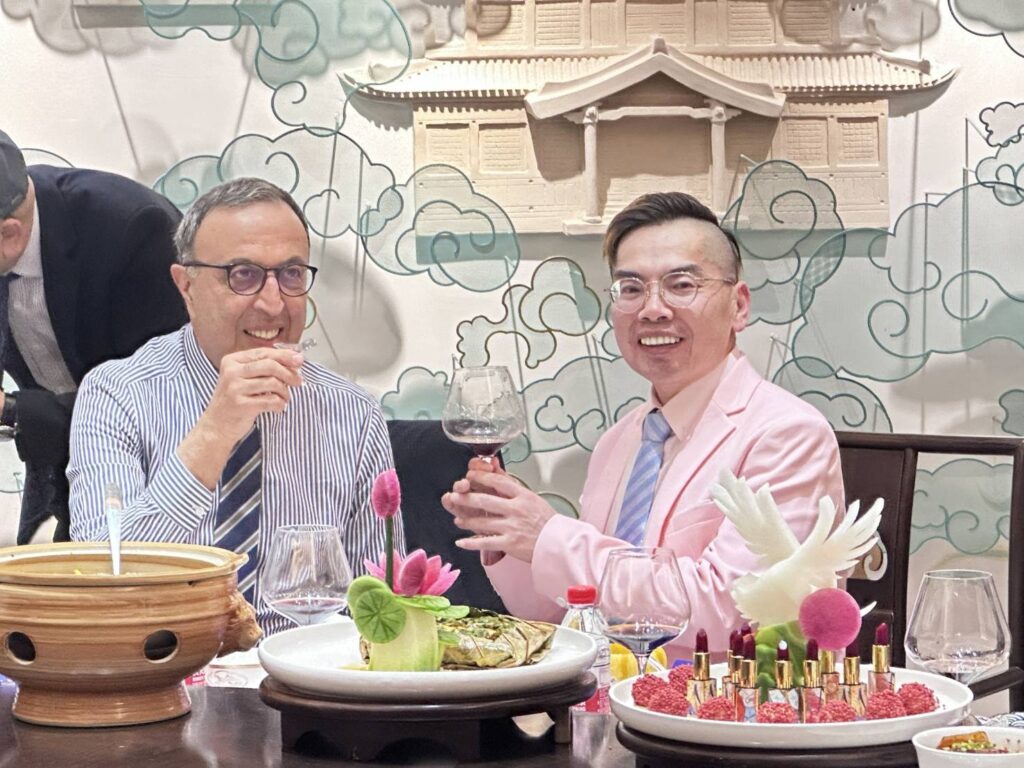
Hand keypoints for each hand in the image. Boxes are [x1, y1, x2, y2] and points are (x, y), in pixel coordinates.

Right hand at [201, 348, 303, 444]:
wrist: (217, 425)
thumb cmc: (234, 400)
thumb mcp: (243, 378)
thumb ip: (263, 368)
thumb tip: (294, 361)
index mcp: (232, 361)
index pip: (264, 353)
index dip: (284, 356)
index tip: (299, 360)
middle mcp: (231, 372)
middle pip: (270, 365)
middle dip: (289, 373)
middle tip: (298, 381)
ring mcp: (234, 388)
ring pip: (272, 382)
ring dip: (285, 391)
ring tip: (285, 397)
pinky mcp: (240, 405)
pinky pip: (270, 401)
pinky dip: (279, 404)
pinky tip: (279, 406)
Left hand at [441, 470, 555, 562]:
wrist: (559, 543)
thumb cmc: (548, 522)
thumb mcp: (533, 499)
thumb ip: (515, 489)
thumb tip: (498, 475)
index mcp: (523, 496)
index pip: (498, 482)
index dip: (481, 478)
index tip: (470, 476)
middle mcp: (516, 509)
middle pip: (485, 501)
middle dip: (466, 499)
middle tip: (454, 497)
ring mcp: (512, 527)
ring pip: (482, 522)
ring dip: (467, 521)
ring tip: (458, 521)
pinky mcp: (509, 543)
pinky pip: (485, 542)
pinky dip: (471, 543)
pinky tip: (461, 542)